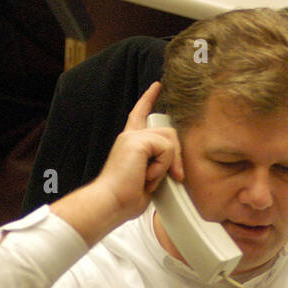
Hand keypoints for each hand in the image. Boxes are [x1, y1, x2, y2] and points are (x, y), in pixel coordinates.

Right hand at [50, 82, 183, 247]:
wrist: (110, 202)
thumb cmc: (126, 198)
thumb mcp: (148, 179)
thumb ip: (159, 166)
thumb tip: (177, 168)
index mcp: (130, 143)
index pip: (139, 115)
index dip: (148, 99)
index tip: (157, 85)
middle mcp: (130, 136)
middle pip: (168, 132)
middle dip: (176, 156)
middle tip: (175, 176)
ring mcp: (132, 137)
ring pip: (169, 140)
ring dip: (167, 165)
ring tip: (150, 178)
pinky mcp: (137, 141)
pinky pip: (165, 149)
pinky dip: (162, 167)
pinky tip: (146, 176)